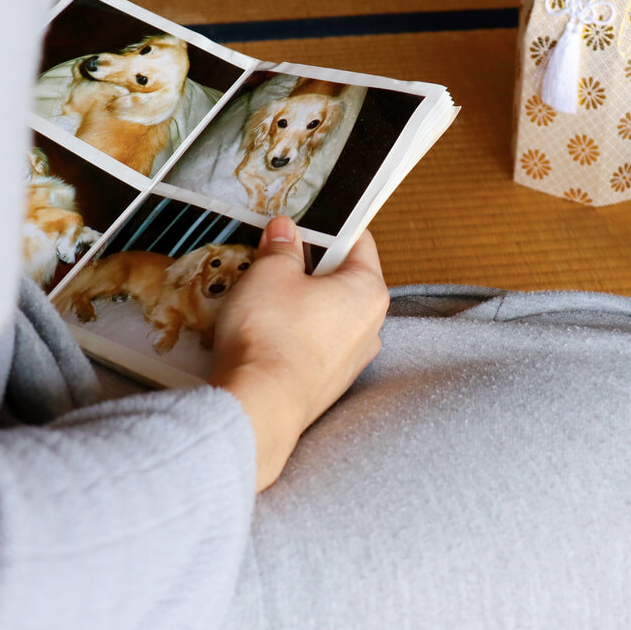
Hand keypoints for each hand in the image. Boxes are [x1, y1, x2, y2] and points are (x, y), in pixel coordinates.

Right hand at [208, 216, 388, 490]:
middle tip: (273, 259)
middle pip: (343, 280)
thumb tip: (285, 231)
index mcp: (369, 290)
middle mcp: (371, 327)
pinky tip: (265, 335)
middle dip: (308, 268)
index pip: (358, 242)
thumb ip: (281, 248)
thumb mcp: (269, 273)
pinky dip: (295, 336)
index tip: (301, 223)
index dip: (328, 227)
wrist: (259, 406)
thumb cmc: (271, 335)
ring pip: (328, 316)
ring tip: (263, 299)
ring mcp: (352, 361)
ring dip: (300, 304)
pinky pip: (314, 347)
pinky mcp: (329, 385)